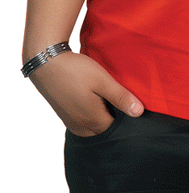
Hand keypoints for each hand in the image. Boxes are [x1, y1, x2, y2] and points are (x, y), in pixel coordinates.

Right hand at [28, 51, 143, 135]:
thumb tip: (139, 112)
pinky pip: (83, 121)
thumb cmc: (76, 71)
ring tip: (107, 96)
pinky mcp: (65, 115)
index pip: (117, 129)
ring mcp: (71, 122)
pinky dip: (91, 113)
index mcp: (93, 121)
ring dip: (102, 115)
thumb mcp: (102, 81)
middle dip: (115, 117)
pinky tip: (94, 98)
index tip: (130, 102)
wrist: (46, 63)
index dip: (126, 117)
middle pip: (105, 129)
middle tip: (121, 98)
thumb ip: (121, 98)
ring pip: (94, 126)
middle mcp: (81, 127)